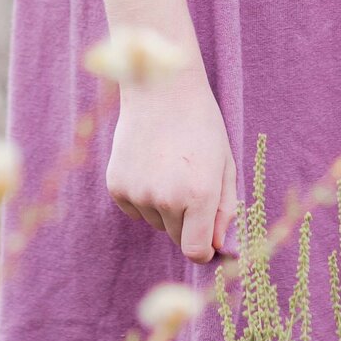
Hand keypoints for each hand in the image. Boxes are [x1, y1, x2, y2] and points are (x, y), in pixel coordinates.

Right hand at [105, 68, 237, 263]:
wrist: (161, 88)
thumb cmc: (201, 124)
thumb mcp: (224, 164)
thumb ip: (224, 210)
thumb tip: (215, 246)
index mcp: (199, 195)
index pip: (195, 251)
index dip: (202, 249)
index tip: (205, 240)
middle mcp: (166, 199)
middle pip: (176, 236)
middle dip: (186, 220)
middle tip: (188, 182)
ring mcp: (138, 193)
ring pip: (155, 221)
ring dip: (163, 206)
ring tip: (168, 166)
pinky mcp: (116, 186)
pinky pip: (134, 208)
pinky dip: (142, 195)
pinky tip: (148, 163)